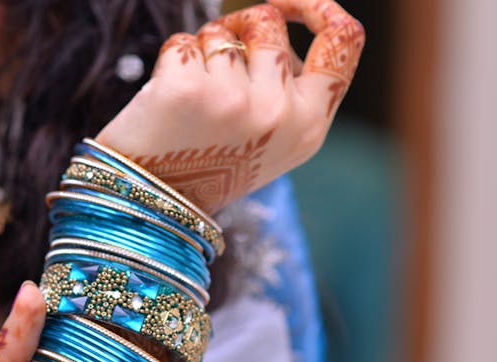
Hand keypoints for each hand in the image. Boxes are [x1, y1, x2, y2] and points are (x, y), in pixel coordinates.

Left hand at [94, 0, 364, 212]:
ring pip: (222, 32)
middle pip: (270, 23)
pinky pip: (182, 44)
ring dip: (202, 53)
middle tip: (214, 67)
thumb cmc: (210, 165)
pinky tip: (165, 104)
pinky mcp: (187, 92)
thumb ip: (287, 87)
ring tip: (190, 102)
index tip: (294, 1)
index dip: (321, 7)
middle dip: (239, 29)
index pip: (343, 42)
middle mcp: (278, 114)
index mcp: (308, 126)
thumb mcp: (270, 140)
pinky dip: (171, 64)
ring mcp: (233, 102)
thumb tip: (276, 21)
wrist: (153, 207)